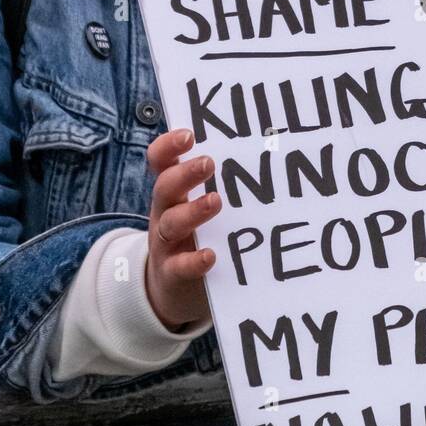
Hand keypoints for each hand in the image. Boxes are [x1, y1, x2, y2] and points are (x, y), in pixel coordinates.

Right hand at [145, 128, 220, 330]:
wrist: (174, 290)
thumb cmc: (198, 235)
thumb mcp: (199, 207)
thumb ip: (222, 183)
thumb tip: (264, 151)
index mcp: (172, 192)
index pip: (161, 162)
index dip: (169, 146)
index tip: (189, 135)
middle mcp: (165, 213)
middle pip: (165, 188)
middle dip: (184, 174)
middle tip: (209, 163)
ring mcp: (166, 245)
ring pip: (170, 224)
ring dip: (192, 212)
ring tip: (216, 201)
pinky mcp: (173, 275)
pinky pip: (179, 267)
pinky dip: (193, 261)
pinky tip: (210, 256)